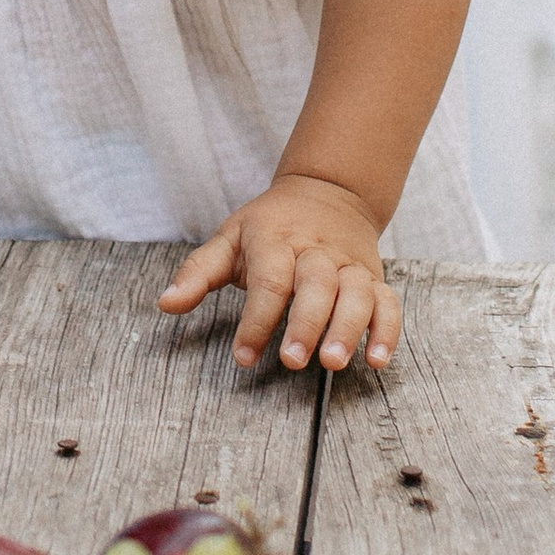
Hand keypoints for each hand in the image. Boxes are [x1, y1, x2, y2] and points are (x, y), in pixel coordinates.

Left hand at [159, 175, 399, 374]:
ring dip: (347, 328)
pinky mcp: (373, 277)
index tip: (243, 356)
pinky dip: (387, 330)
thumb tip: (165, 304)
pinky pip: (388, 302)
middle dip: (305, 323)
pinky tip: (377, 360)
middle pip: (315, 284)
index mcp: (275, 239)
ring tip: (333, 362)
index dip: (255, 320)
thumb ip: (198, 272)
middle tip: (291, 360)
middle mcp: (316, 251)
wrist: (327, 191)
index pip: (269, 279)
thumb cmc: (270, 226)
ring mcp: (349, 264)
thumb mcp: (230, 238)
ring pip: (356, 293)